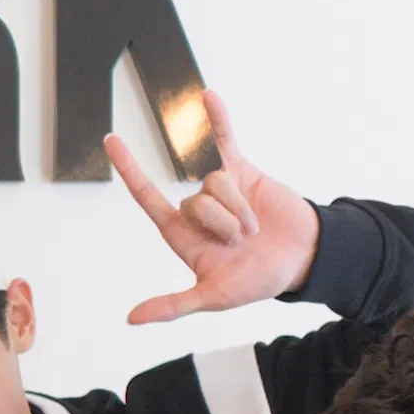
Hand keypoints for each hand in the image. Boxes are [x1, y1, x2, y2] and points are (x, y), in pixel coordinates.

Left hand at [102, 88, 321, 323]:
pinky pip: (226, 141)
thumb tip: (133, 319)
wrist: (303, 260)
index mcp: (182, 236)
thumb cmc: (257, 281)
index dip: (131, 170)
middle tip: (242, 242)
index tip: (110, 141)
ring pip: (215, 183)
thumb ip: (174, 305)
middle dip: (223, 223)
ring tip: (255, 229)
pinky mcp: (243, 172)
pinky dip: (218, 119)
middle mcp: (196, 210)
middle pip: (194, 200)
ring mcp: (219, 188)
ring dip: (240, 209)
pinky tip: (208, 95)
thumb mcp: (214, 297)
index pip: (148, 197)